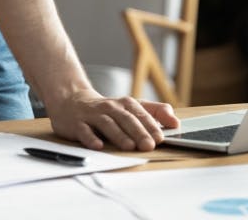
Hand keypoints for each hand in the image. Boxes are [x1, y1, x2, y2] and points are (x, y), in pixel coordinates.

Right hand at [47, 88, 179, 151]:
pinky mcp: (77, 123)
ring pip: (107, 124)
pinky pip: (84, 131)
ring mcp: (92, 115)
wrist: (72, 101)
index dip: (151, 125)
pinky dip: (91, 138)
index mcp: (125, 104)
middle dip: (138, 132)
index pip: (140, 113)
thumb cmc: (107, 109)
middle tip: (149, 145)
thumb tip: (175, 121)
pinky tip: (99, 145)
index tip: (161, 137)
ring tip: (129, 146)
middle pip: (126, 119)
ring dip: (118, 135)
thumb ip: (154, 111)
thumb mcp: (131, 107)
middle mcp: (110, 107)